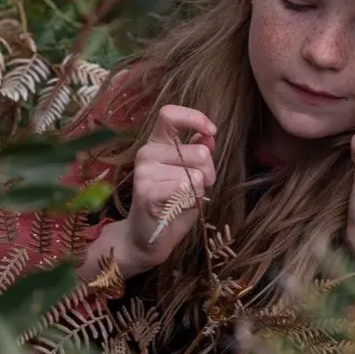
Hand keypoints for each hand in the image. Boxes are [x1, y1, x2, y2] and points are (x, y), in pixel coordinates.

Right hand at [100, 105, 216, 276]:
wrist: (148, 238)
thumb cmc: (172, 205)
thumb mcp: (190, 175)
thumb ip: (198, 154)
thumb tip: (209, 136)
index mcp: (157, 143)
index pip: (169, 114)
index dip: (194, 118)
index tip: (211, 131)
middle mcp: (147, 153)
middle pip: (199, 151)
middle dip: (209, 172)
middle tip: (200, 186)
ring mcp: (144, 171)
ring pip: (194, 173)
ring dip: (199, 190)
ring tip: (184, 200)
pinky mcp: (146, 191)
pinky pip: (185, 189)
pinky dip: (190, 201)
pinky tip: (176, 208)